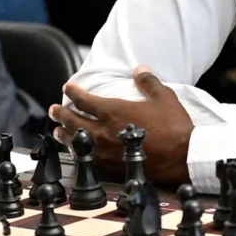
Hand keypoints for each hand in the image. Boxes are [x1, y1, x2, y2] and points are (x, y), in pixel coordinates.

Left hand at [49, 67, 193, 182]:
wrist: (181, 156)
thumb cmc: (173, 126)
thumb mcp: (164, 97)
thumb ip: (148, 82)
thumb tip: (139, 69)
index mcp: (114, 111)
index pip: (84, 100)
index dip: (73, 93)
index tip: (67, 88)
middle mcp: (103, 131)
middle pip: (73, 121)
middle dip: (61, 113)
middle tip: (53, 109)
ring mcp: (104, 150)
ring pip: (76, 141)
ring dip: (64, 134)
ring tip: (57, 131)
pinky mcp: (110, 166)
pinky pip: (86, 157)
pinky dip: (77, 151)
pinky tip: (76, 150)